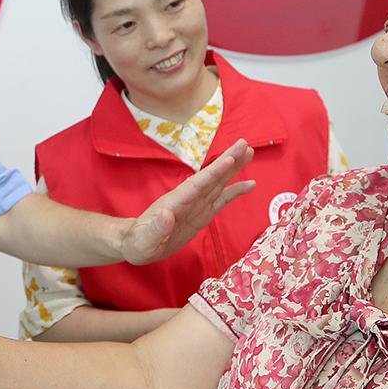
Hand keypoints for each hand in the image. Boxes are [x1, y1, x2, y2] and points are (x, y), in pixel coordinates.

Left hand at [116, 139, 255, 264]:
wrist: (137, 245)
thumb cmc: (138, 242)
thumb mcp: (144, 239)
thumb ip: (156, 228)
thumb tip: (167, 215)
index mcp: (175, 202)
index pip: (197, 184)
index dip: (213, 172)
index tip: (229, 159)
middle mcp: (188, 199)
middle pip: (211, 177)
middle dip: (227, 161)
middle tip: (245, 143)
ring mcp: (196, 205)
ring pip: (218, 184)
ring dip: (234, 169)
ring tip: (250, 153)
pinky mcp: (202, 214)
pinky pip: (221, 200)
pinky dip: (235, 191)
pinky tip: (249, 184)